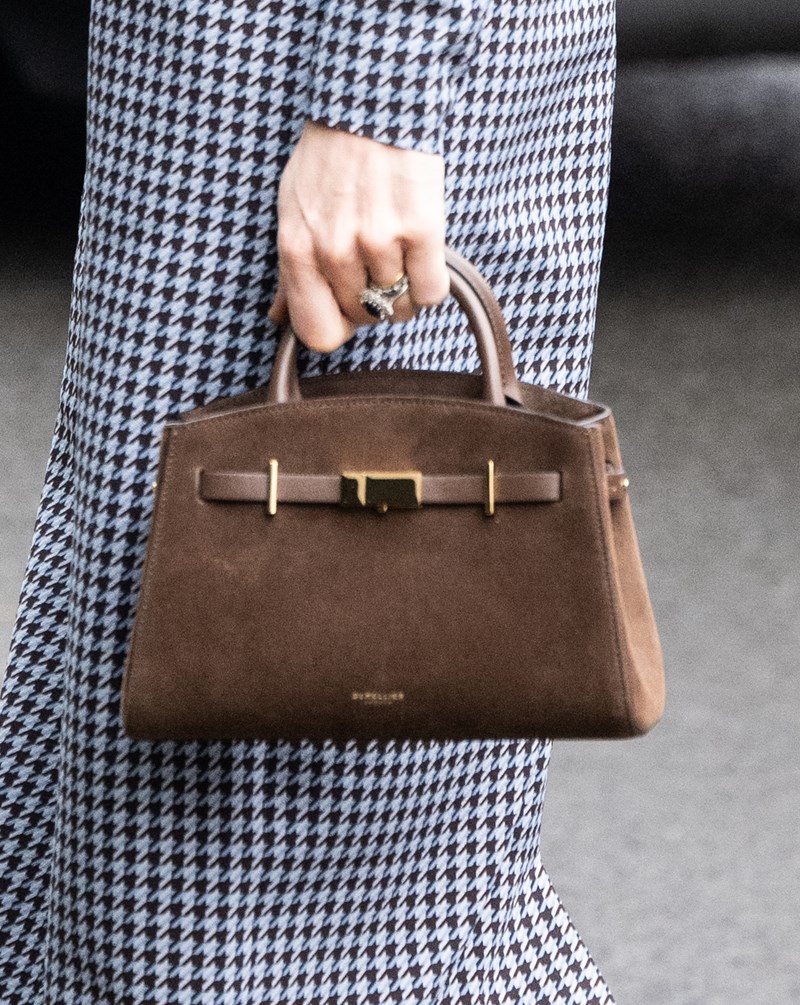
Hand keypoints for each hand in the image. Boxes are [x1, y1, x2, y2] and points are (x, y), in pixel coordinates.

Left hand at [266, 119, 449, 352]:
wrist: (373, 101)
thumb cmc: (331, 157)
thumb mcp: (293, 209)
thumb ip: (289, 270)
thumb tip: (278, 319)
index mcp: (297, 248)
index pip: (317, 333)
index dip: (338, 326)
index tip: (348, 307)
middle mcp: (334, 250)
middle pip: (365, 319)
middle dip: (375, 300)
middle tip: (379, 263)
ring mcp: (378, 241)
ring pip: (401, 308)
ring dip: (406, 288)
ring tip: (401, 249)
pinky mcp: (420, 230)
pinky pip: (431, 292)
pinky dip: (432, 281)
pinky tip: (423, 252)